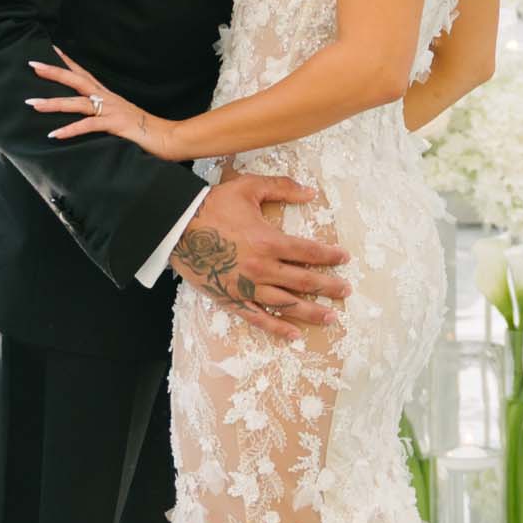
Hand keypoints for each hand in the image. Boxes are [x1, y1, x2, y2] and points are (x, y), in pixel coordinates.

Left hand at [30, 50, 190, 163]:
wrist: (168, 137)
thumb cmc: (146, 130)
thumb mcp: (121, 118)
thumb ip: (105, 114)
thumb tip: (90, 115)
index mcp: (108, 95)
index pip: (84, 73)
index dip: (68, 61)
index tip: (51, 49)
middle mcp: (108, 98)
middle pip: (76, 80)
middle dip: (54, 72)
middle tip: (32, 65)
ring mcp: (111, 110)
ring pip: (77, 103)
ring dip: (54, 103)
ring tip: (33, 104)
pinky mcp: (115, 124)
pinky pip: (88, 125)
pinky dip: (70, 129)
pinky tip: (54, 134)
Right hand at [173, 172, 349, 338]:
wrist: (175, 226)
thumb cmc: (212, 205)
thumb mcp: (248, 187)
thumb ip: (281, 187)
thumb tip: (310, 192)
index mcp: (269, 241)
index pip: (309, 252)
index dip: (330, 256)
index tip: (344, 259)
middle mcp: (262, 268)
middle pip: (305, 281)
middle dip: (329, 286)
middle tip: (346, 291)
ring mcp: (247, 287)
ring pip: (287, 303)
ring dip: (312, 311)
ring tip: (331, 316)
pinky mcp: (232, 299)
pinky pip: (259, 317)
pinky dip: (277, 328)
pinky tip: (294, 334)